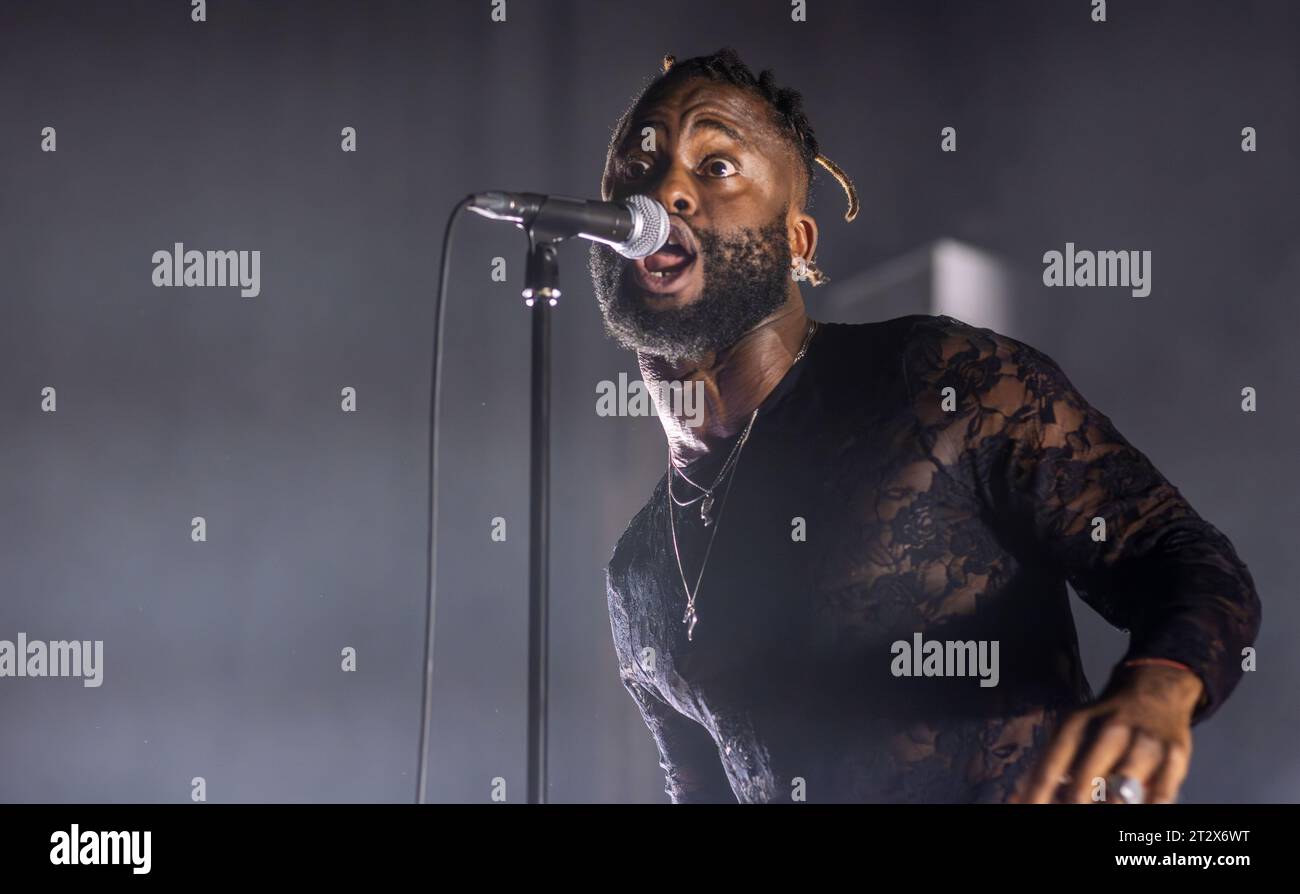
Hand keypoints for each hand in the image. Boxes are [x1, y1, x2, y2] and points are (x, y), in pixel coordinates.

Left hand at [1012, 663, 1203, 803]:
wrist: (1157, 687)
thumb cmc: (1106, 719)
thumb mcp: (1073, 729)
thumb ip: (1049, 764)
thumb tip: (1017, 797)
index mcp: (1078, 723)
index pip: (1051, 765)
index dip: (1036, 794)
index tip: (1026, 808)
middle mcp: (1112, 730)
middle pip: (1087, 780)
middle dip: (1074, 803)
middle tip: (1067, 812)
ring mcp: (1145, 743)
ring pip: (1123, 791)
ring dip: (1109, 806)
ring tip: (1102, 806)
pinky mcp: (1176, 757)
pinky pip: (1160, 797)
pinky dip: (1146, 808)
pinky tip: (1134, 810)